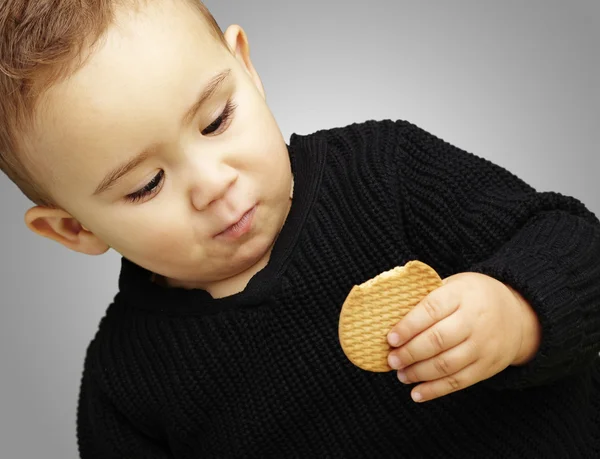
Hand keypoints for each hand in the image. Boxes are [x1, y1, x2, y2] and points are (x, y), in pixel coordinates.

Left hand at [386, 272, 540, 402]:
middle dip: (410, 353)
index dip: (408, 326)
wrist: (517, 314)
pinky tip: (416, 393)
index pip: (431, 309)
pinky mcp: (487, 367)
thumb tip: (389, 316)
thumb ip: (428, 298)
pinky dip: (435, 390)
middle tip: (391, 359)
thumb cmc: (472, 297)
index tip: (390, 338)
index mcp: (461, 295)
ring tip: (400, 374)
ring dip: (419, 372)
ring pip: (446, 364)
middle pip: (438, 340)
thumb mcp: (454, 285)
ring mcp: (483, 345)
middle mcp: (474, 320)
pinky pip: (458, 382)